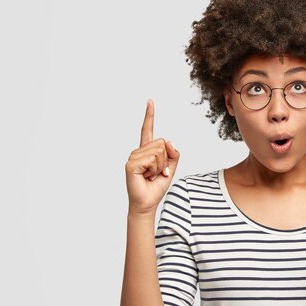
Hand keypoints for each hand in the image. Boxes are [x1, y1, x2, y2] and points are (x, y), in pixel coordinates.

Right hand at [124, 99, 180, 214]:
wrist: (148, 203)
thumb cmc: (156, 186)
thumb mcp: (171, 168)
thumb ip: (174, 153)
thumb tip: (169, 141)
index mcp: (147, 151)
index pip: (147, 130)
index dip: (149, 115)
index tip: (150, 101)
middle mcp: (138, 152)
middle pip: (161, 143)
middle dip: (165, 160)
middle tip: (157, 172)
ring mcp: (133, 157)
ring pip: (158, 151)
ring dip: (160, 166)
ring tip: (151, 175)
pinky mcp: (131, 165)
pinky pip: (152, 159)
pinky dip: (155, 170)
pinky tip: (146, 177)